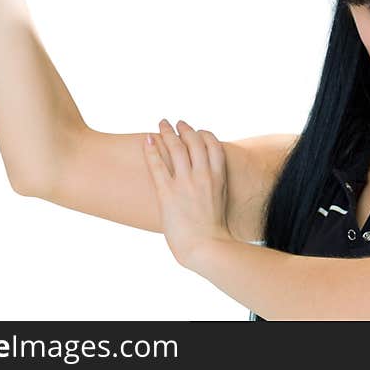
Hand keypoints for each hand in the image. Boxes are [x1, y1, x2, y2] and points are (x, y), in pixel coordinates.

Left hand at [143, 119, 233, 268]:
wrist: (207, 247)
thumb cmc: (215, 234)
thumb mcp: (221, 205)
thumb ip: (215, 191)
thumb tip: (209, 189)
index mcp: (218, 178)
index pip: (213, 146)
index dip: (205, 135)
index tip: (198, 131)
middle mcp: (202, 175)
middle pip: (194, 142)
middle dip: (185, 129)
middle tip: (177, 123)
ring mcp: (185, 182)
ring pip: (176, 148)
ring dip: (168, 133)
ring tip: (162, 124)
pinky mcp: (168, 193)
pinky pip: (158, 166)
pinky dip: (152, 150)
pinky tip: (148, 141)